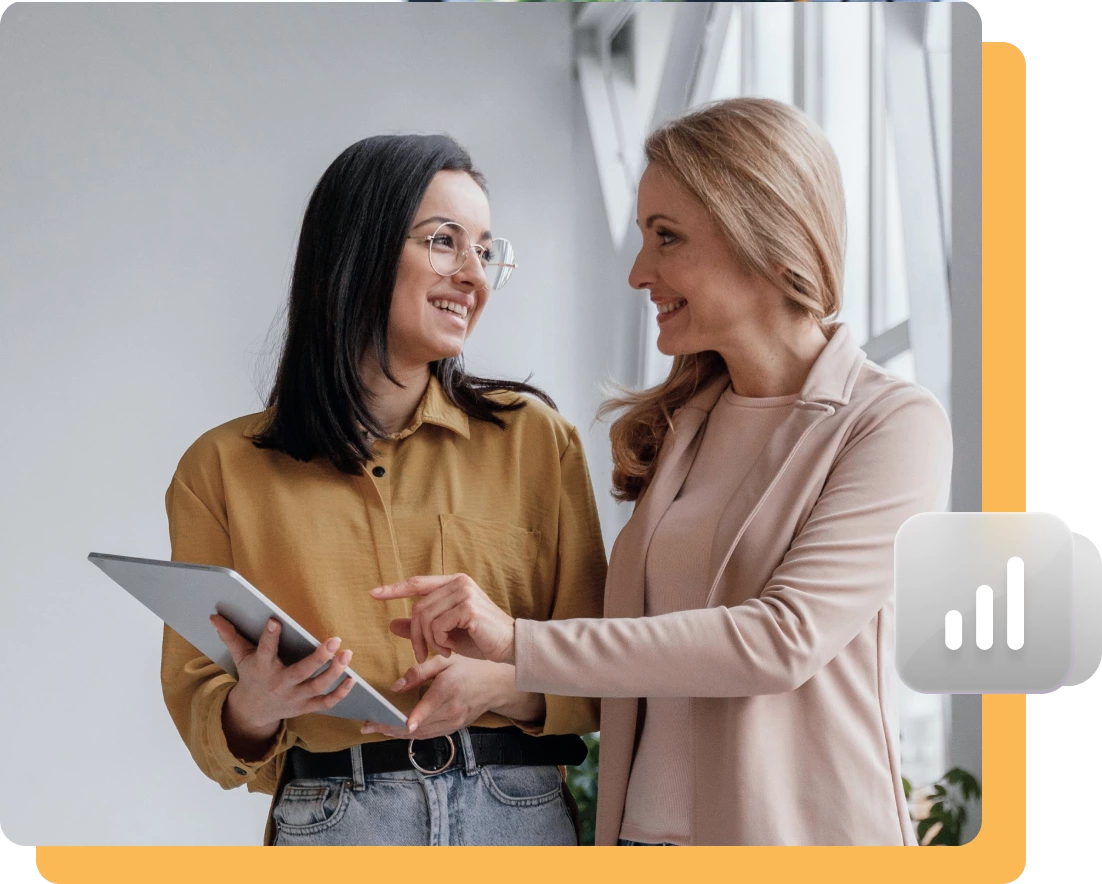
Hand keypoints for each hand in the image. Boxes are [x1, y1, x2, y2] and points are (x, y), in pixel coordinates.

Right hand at [211, 614, 355, 738]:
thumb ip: (230, 635)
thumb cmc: (251, 676)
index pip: (265, 650)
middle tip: (334, 641)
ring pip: (317, 687)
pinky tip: (352, 679)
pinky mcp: (305, 707)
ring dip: (335, 672)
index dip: (270, 636)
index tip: (276, 621)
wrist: (252, 712)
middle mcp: (280, 683)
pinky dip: (340, 693)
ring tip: (347, 654)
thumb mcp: (239, 656)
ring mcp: (294, 697)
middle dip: (319, 658)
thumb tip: (213, 616)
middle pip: (301, 672)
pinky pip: (326, 703)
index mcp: (263, 668)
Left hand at [360, 655, 506, 739]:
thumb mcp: (445, 660)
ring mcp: (454, 723)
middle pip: (415, 726)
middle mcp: (451, 710)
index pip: (422, 710)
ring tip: (376, 729)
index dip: (402, 720)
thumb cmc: (470, 667)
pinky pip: (429, 735)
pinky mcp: (454, 729)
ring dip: (396, 734)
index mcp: (448, 690)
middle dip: (389, 728)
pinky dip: (411, 735)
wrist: (496, 684)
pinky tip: (396, 730)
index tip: (384, 725)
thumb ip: (419, 671)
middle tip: (366, 726)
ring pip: (420, 734)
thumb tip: (395, 686)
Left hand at [370, 574, 515, 664]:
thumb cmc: (481, 639)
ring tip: (440, 652)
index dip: (394, 589)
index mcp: (453, 583)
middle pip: (418, 607)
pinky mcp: (467, 607)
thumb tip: (391, 623)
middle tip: (421, 654)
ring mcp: (464, 592)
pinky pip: (437, 626)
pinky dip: (438, 642)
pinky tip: (450, 649)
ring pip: (425, 618)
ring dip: (428, 641)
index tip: (373, 594)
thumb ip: (421, 626)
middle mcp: (458, 582)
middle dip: (414, 635)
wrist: (510, 646)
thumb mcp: (446, 633)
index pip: (417, 583)